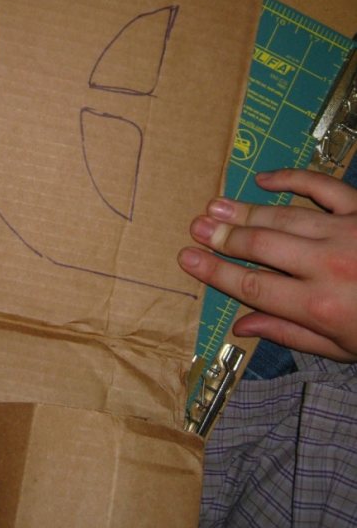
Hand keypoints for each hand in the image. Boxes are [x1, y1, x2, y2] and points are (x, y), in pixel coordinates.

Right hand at [178, 168, 356, 361]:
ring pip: (282, 217)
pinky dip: (291, 179)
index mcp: (320, 308)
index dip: (215, 271)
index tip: (186, 257)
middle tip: (196, 227)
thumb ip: (289, 335)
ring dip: (244, 211)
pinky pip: (321, 186)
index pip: (252, 287)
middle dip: (223, 237)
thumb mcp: (342, 349)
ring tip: (214, 206)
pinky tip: (264, 178)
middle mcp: (327, 267)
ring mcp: (345, 232)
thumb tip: (242, 327)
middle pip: (261, 247)